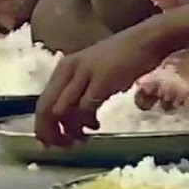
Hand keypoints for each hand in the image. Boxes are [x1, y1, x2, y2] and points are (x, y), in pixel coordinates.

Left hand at [34, 25, 166, 146]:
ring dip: (70, 132)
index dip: (42, 127)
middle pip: (46, 109)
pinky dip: (87, 123)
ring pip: (62, 112)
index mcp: (64, 68)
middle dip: (51, 133)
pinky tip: (96, 126)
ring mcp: (84, 74)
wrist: (145, 41)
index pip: (42, 102)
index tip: (50, 143)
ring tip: (83, 138)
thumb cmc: (121, 58)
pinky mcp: (101, 81)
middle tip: (64, 147)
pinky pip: (84, 109)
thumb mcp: (91, 70)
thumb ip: (77, 89)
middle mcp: (69, 69)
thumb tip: (65, 119)